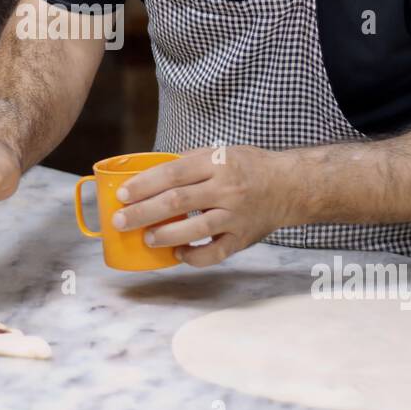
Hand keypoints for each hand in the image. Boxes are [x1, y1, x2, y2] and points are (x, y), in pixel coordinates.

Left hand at [112, 146, 293, 266]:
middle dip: (143, 212)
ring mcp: (236, 216)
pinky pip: (216, 252)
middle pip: (177, 201)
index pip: (173, 173)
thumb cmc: (248, 166)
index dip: (144, 184)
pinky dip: (194, 256)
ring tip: (146, 238)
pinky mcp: (243, 238)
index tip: (122, 194)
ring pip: (195, 229)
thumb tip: (149, 172)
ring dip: (165, 236)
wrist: (290, 185)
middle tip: (120, 221)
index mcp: (217, 163)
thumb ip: (188, 162)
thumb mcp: (220, 153)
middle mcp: (226, 189)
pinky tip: (177, 255)